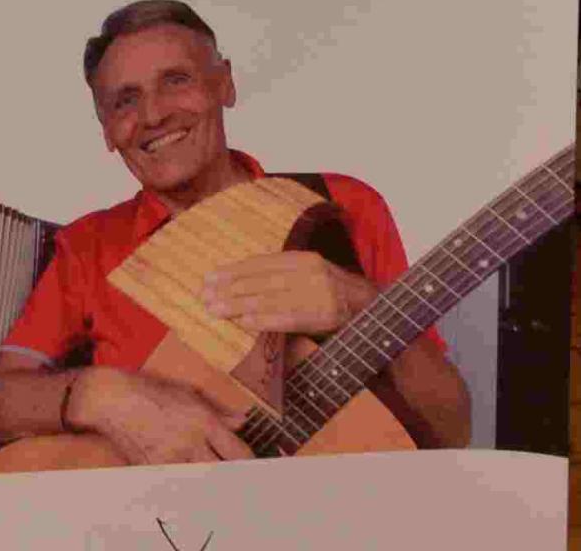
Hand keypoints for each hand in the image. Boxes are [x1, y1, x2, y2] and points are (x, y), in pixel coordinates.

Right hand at [61, 367, 250, 464]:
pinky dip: (180, 482)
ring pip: (198, 480)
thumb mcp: (186, 393)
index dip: (251, 465)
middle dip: (231, 479)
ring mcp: (170, 457)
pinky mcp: (152, 468)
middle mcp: (190, 441)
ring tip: (208, 481)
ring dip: (204, 479)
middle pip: (222, 473)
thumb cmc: (147, 390)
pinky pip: (174, 482)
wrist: (108, 398)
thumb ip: (217, 411)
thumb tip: (242, 422)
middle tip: (235, 481)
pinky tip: (181, 476)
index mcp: (202, 420)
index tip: (254, 471)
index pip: (238, 452)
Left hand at [202, 251, 371, 340]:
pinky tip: (245, 322)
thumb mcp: (310, 279)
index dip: (234, 271)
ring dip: (239, 304)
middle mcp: (311, 271)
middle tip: (204, 297)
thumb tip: (240, 289)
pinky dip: (266, 319)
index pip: (262, 263)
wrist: (376, 311)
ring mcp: (320, 292)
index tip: (210, 278)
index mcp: (304, 259)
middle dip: (230, 288)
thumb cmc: (334, 298)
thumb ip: (282, 279)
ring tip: (216, 309)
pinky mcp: (327, 315)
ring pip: (272, 297)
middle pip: (262, 280)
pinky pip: (290, 317)